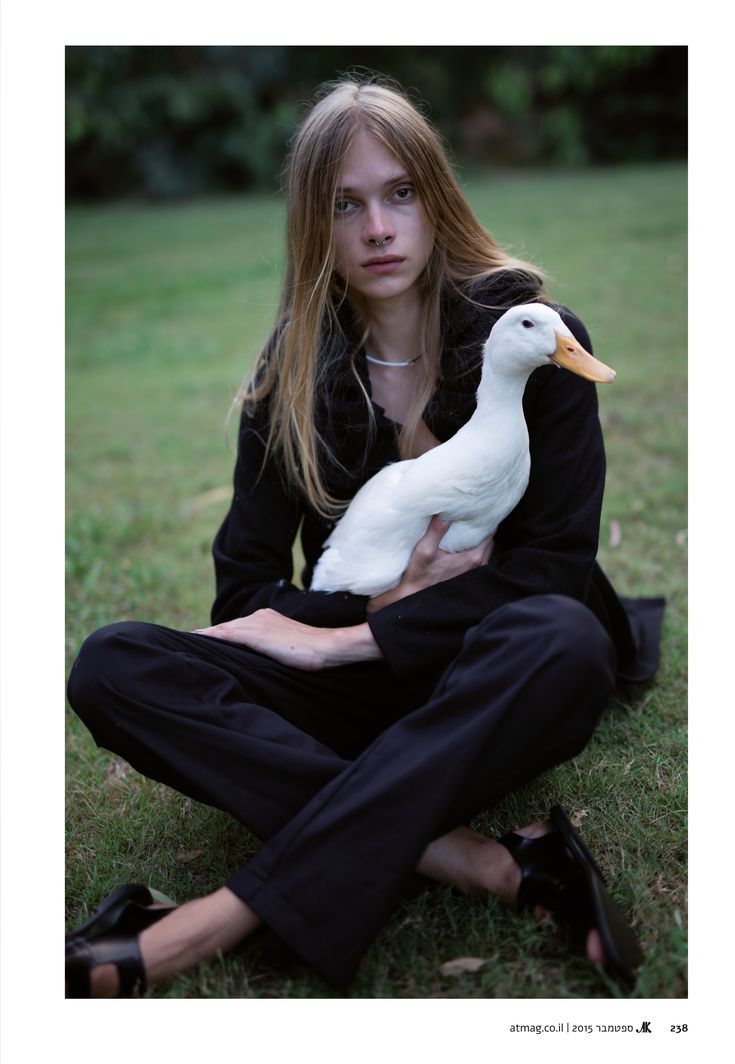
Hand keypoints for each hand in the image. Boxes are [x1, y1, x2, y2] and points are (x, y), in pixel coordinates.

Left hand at [194, 609, 381, 670]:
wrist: (328, 646)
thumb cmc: (316, 653)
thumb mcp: (290, 650)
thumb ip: (274, 651)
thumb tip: (266, 663)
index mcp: (268, 619)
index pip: (238, 629)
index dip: (221, 636)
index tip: (204, 642)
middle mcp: (259, 616)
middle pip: (227, 628)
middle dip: (208, 635)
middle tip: (186, 642)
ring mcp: (257, 623)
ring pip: (223, 630)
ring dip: (206, 636)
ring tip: (186, 643)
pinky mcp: (256, 633)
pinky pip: (226, 635)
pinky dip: (211, 637)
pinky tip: (197, 641)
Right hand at [367, 516, 493, 612]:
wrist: (414, 597)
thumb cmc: (419, 576)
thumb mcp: (424, 550)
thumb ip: (436, 530)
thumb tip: (444, 510)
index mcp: (472, 558)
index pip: (490, 532)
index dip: (486, 519)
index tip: (479, 508)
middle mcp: (478, 566)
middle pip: (489, 540)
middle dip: (483, 527)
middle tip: (473, 514)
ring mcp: (474, 572)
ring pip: (485, 549)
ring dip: (479, 538)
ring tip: (468, 526)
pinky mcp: (468, 577)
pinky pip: (479, 557)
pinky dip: (475, 548)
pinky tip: (462, 542)